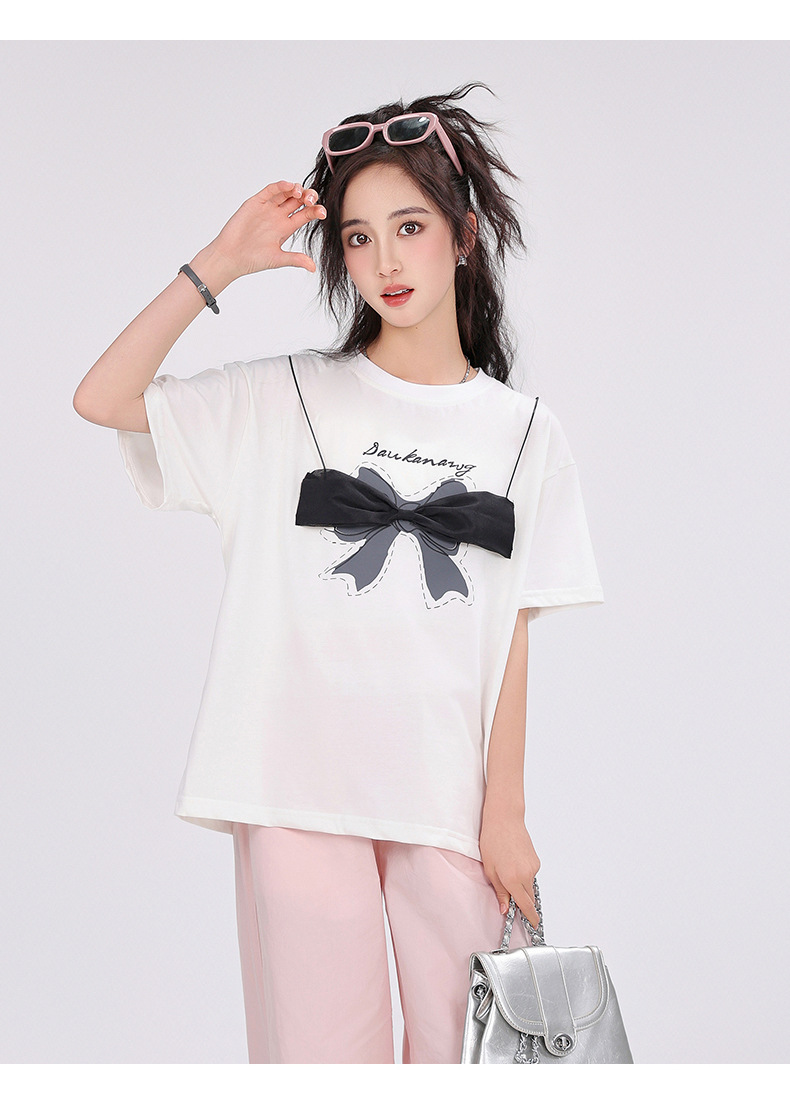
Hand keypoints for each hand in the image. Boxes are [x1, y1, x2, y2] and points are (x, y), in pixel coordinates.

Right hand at [207, 179, 325, 280]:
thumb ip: (295, 259)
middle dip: (307, 197)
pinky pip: (270, 191)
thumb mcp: (277, 259)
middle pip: (298, 201)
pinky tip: (289, 186)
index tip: (322, 212)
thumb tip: (313, 268)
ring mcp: (267, 208)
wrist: (230, 256)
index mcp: (286, 228)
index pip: (305, 215)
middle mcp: (278, 216)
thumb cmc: (252, 259)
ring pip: (286, 193)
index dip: (315, 211)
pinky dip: (280, 186)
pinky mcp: (255, 202)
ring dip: (295, 189)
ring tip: (301, 192)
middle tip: (311, 199)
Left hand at [479, 813, 540, 928]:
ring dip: (521, 886)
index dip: (530, 918)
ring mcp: (533, 866)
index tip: (533, 926)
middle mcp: (526, 874)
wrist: (504, 819)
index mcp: (513, 879)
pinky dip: (523, 875)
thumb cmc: (492, 841)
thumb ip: (500, 891)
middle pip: (528, 897)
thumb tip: (505, 908)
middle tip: (510, 899)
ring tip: (506, 872)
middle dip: (522, 902)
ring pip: (529, 886)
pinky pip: (530, 875)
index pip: (526, 905)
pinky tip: (512, 864)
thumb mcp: (490, 869)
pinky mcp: (536, 860)